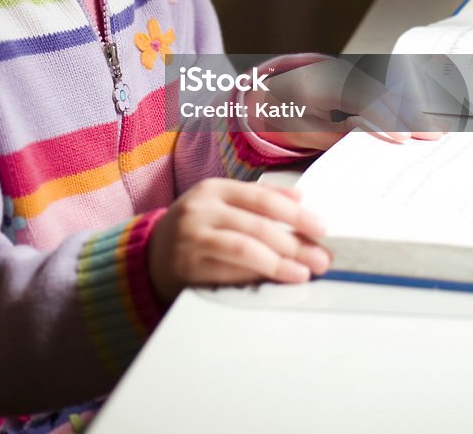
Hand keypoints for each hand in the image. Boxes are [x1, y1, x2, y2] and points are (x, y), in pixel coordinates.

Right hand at [147, 178, 331, 302]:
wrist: (150, 255)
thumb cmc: (195, 227)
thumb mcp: (221, 203)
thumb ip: (258, 198)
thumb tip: (300, 198)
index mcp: (214, 189)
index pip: (262, 198)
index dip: (295, 214)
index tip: (322, 228)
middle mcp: (201, 210)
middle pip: (257, 225)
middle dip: (295, 243)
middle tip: (322, 258)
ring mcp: (192, 239)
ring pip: (244, 249)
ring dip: (279, 263)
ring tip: (303, 273)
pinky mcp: (187, 268)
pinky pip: (227, 273)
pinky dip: (255, 278)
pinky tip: (274, 283)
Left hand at [243, 53, 442, 150]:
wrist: (273, 89)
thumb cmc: (284, 113)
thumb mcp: (302, 129)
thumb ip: (335, 133)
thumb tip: (373, 136)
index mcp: (320, 85)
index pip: (360, 100)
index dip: (383, 119)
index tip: (402, 138)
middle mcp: (340, 74)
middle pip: (382, 93)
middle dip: (409, 115)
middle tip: (435, 135)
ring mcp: (351, 73)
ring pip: (387, 91)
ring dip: (412, 110)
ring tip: (437, 129)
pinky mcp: (359, 80)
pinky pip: (384, 92)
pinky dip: (404, 106)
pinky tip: (422, 120)